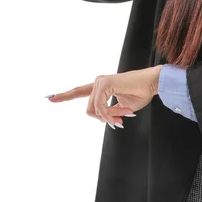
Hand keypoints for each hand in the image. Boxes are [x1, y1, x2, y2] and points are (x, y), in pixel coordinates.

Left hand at [46, 66, 162, 127]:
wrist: (152, 84)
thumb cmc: (141, 93)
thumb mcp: (123, 109)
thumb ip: (110, 113)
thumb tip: (104, 120)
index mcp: (101, 87)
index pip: (79, 91)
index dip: (64, 96)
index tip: (49, 98)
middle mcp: (98, 82)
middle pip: (89, 111)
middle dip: (104, 119)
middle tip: (120, 119)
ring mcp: (100, 82)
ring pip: (94, 111)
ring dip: (110, 117)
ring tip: (125, 113)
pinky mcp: (104, 84)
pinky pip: (100, 108)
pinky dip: (110, 114)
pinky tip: (122, 112)